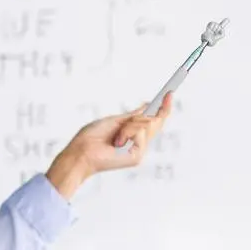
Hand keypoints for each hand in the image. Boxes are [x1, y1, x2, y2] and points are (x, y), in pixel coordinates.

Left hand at [46, 93, 172, 198]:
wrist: (81, 151)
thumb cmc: (91, 137)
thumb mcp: (114, 121)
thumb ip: (132, 116)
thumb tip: (147, 106)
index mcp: (133, 134)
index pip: (154, 121)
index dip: (163, 107)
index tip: (169, 93)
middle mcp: (138, 143)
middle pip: (155, 122)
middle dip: (142, 117)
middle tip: (128, 122)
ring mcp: (139, 150)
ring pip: (147, 125)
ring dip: (130, 126)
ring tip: (115, 137)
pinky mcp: (137, 156)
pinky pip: (141, 134)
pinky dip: (128, 133)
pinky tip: (117, 142)